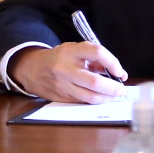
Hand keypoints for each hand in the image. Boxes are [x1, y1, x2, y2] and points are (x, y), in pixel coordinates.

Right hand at [10, 42, 127, 102]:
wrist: (32, 69)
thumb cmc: (59, 58)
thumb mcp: (74, 50)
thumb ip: (94, 59)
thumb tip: (116, 72)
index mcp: (70, 51)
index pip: (97, 52)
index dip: (113, 62)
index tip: (120, 71)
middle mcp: (65, 68)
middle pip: (94, 81)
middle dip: (113, 88)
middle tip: (121, 90)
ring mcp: (62, 85)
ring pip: (90, 96)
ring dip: (107, 98)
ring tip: (114, 95)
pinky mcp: (61, 97)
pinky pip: (83, 102)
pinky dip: (96, 101)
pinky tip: (102, 98)